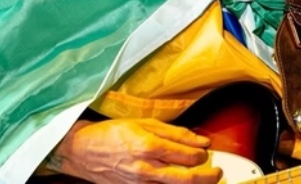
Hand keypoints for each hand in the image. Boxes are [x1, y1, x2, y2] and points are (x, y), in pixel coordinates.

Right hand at [41, 117, 222, 183]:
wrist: (83, 152)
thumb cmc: (111, 133)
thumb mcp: (142, 123)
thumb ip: (174, 132)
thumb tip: (200, 139)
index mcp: (149, 146)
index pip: (188, 155)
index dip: (203, 154)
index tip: (206, 150)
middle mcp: (147, 168)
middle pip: (187, 179)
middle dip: (207, 177)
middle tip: (217, 172)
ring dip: (193, 183)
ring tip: (203, 178)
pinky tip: (179, 180)